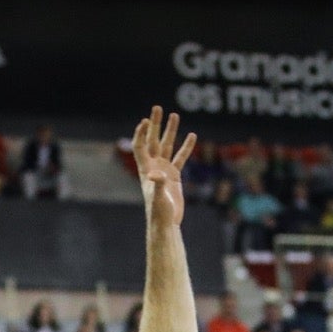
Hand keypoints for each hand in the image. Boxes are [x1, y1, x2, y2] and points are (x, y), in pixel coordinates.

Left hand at [131, 106, 194, 226]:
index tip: (145, 120)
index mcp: (146, 169)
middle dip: (155, 124)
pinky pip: (180, 158)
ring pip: (167, 146)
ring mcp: (164, 170)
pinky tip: (192, 136)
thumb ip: (158, 184)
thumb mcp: (158, 198)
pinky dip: (186, 147)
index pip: (140, 146)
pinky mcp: (174, 176)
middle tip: (157, 108)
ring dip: (171, 131)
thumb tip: (156, 175)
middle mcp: (153, 166)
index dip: (141, 133)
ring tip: (175, 115)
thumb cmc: (159, 213)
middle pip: (153, 141)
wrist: (166, 224)